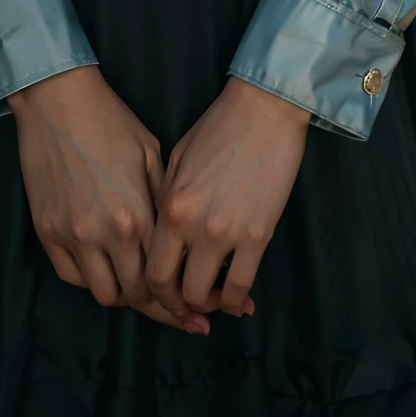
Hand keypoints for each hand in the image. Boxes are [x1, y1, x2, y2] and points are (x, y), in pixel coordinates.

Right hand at [8, 66, 208, 333]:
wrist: (57, 100)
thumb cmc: (110, 121)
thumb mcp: (152, 155)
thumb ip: (163, 203)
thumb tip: (179, 240)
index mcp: (140, 215)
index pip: (164, 279)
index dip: (182, 304)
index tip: (196, 316)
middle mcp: (106, 234)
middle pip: (135, 296)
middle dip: (157, 307)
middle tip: (173, 312)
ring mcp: (72, 236)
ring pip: (103, 294)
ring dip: (122, 293)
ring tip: (135, 285)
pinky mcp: (46, 232)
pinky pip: (71, 277)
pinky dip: (90, 278)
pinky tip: (104, 268)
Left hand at [147, 78, 309, 320]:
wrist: (264, 110)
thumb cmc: (219, 128)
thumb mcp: (178, 161)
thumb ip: (167, 201)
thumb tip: (166, 234)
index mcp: (168, 205)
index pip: (151, 269)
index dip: (156, 294)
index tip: (167, 296)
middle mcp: (191, 225)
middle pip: (174, 289)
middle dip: (181, 306)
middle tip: (192, 306)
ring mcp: (225, 233)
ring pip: (207, 294)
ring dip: (211, 305)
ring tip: (218, 299)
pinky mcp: (258, 235)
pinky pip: (242, 285)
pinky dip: (239, 301)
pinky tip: (241, 301)